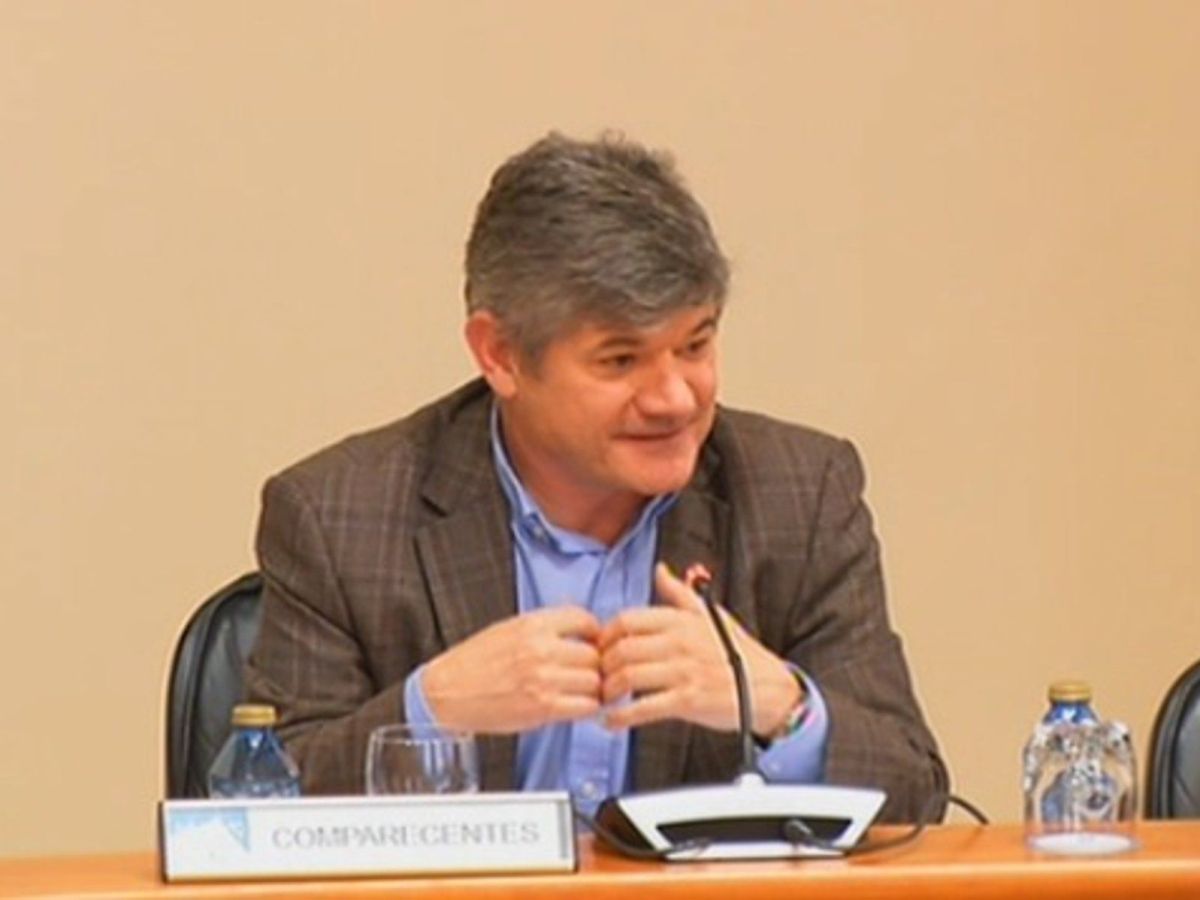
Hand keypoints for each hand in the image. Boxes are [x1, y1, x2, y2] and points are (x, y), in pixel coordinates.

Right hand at [422, 606, 601, 733]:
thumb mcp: (509, 629)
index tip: (592, 643)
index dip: (594, 634)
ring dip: (593, 688)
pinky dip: (586, 708)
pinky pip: (585, 706)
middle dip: (595, 664)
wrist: (447, 692)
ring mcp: (544, 678)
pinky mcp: (543, 707)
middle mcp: (541, 649)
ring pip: (594, 681)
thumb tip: (579, 631)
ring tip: (582, 691)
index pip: (584, 620)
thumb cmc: (474, 662)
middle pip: (595, 654)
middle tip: (589, 672)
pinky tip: (576, 706)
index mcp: (533, 625)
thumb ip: (544, 628)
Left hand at [598, 563, 801, 736]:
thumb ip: (679, 594)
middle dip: (600, 666)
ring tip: (602, 699)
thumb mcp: (710, 615)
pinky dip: (620, 717)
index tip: (598, 650)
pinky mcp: (688, 700)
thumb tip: (660, 570)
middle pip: (621, 649)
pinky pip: (643, 708)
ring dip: (607, 692)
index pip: (626, 620)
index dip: (604, 636)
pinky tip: (612, 721)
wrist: (768, 688)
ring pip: (627, 677)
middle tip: (594, 677)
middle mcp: (679, 642)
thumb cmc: (736, 653)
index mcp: (680, 620)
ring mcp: (683, 671)